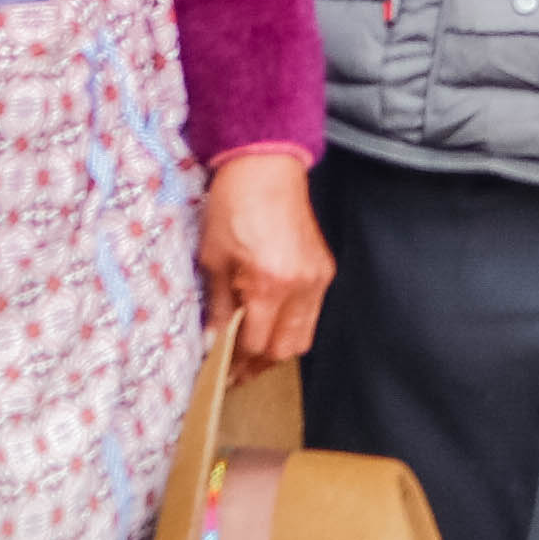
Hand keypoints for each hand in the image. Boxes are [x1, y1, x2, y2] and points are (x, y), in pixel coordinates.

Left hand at [199, 146, 330, 366]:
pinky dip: (292, 324)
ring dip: (279, 348)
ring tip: (254, 350)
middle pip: (285, 349)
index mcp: (268, 284)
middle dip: (260, 364)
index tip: (222, 371)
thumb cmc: (233, 206)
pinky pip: (312, 312)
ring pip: (303, 337)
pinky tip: (271, 320)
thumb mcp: (214, 259)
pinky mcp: (324, 270)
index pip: (256, 344)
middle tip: (237, 369)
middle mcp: (300, 286)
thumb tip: (214, 343)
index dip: (237, 362)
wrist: (265, 168)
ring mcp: (317, 278)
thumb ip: (218, 306)